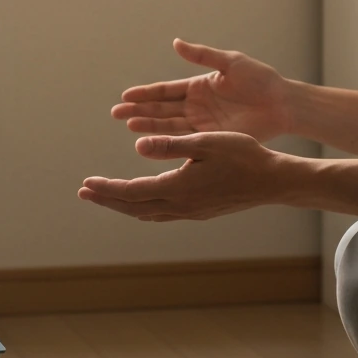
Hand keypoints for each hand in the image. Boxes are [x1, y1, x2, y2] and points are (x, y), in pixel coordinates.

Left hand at [78, 131, 296, 220]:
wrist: (273, 181)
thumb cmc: (243, 155)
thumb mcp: (206, 142)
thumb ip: (170, 145)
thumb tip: (138, 146)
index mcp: (179, 187)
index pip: (131, 192)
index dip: (106, 189)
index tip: (86, 184)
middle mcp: (181, 205)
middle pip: (134, 207)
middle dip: (107, 200)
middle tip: (84, 193)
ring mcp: (191, 212)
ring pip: (147, 213)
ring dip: (124, 205)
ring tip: (106, 196)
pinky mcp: (200, 212)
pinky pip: (162, 214)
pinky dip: (144, 208)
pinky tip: (143, 202)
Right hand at [111, 39, 294, 142]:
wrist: (282, 104)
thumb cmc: (260, 79)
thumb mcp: (230, 62)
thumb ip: (203, 55)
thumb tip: (176, 43)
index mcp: (199, 86)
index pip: (166, 90)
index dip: (146, 93)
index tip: (125, 95)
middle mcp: (196, 106)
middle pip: (162, 109)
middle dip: (139, 110)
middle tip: (116, 113)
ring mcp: (203, 124)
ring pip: (169, 126)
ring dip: (149, 125)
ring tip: (129, 125)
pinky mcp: (212, 139)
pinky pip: (186, 142)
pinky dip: (169, 143)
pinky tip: (152, 144)